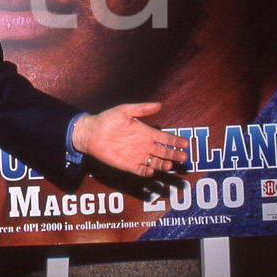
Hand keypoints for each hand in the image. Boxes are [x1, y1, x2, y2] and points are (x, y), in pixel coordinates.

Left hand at [71, 103, 188, 177]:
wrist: (91, 132)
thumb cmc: (107, 119)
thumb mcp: (125, 111)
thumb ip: (142, 109)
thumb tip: (159, 104)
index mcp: (146, 132)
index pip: (165, 138)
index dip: (176, 141)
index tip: (185, 143)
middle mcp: (144, 145)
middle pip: (164, 152)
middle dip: (174, 154)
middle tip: (183, 157)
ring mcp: (137, 156)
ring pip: (156, 162)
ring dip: (163, 164)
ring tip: (169, 164)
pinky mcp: (128, 165)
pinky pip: (141, 170)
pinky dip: (147, 171)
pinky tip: (151, 169)